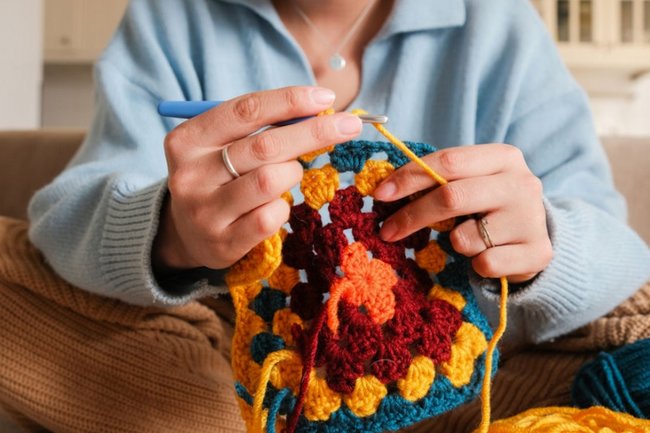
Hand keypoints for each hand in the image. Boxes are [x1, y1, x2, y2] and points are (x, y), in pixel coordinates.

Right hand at [153, 86, 361, 272]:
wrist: (187, 235)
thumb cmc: (217, 179)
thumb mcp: (223, 147)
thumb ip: (260, 129)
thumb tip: (317, 111)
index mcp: (188, 140)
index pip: (246, 111)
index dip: (290, 101)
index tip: (326, 98)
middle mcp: (190, 174)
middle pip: (265, 145)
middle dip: (313, 132)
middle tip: (349, 126)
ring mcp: (205, 211)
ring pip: (270, 181)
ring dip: (293, 173)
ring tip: (289, 174)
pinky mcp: (222, 242)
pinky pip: (270, 217)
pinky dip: (283, 207)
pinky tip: (276, 205)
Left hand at [373, 144, 552, 282]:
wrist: (534, 236)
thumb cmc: (488, 206)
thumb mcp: (469, 183)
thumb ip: (437, 180)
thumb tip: (384, 189)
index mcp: (503, 157)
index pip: (447, 162)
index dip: (409, 178)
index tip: (379, 194)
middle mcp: (522, 183)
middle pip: (451, 197)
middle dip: (412, 216)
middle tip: (387, 231)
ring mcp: (532, 219)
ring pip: (466, 238)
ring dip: (454, 243)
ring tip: (468, 239)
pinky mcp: (538, 252)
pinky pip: (485, 264)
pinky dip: (476, 265)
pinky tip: (489, 256)